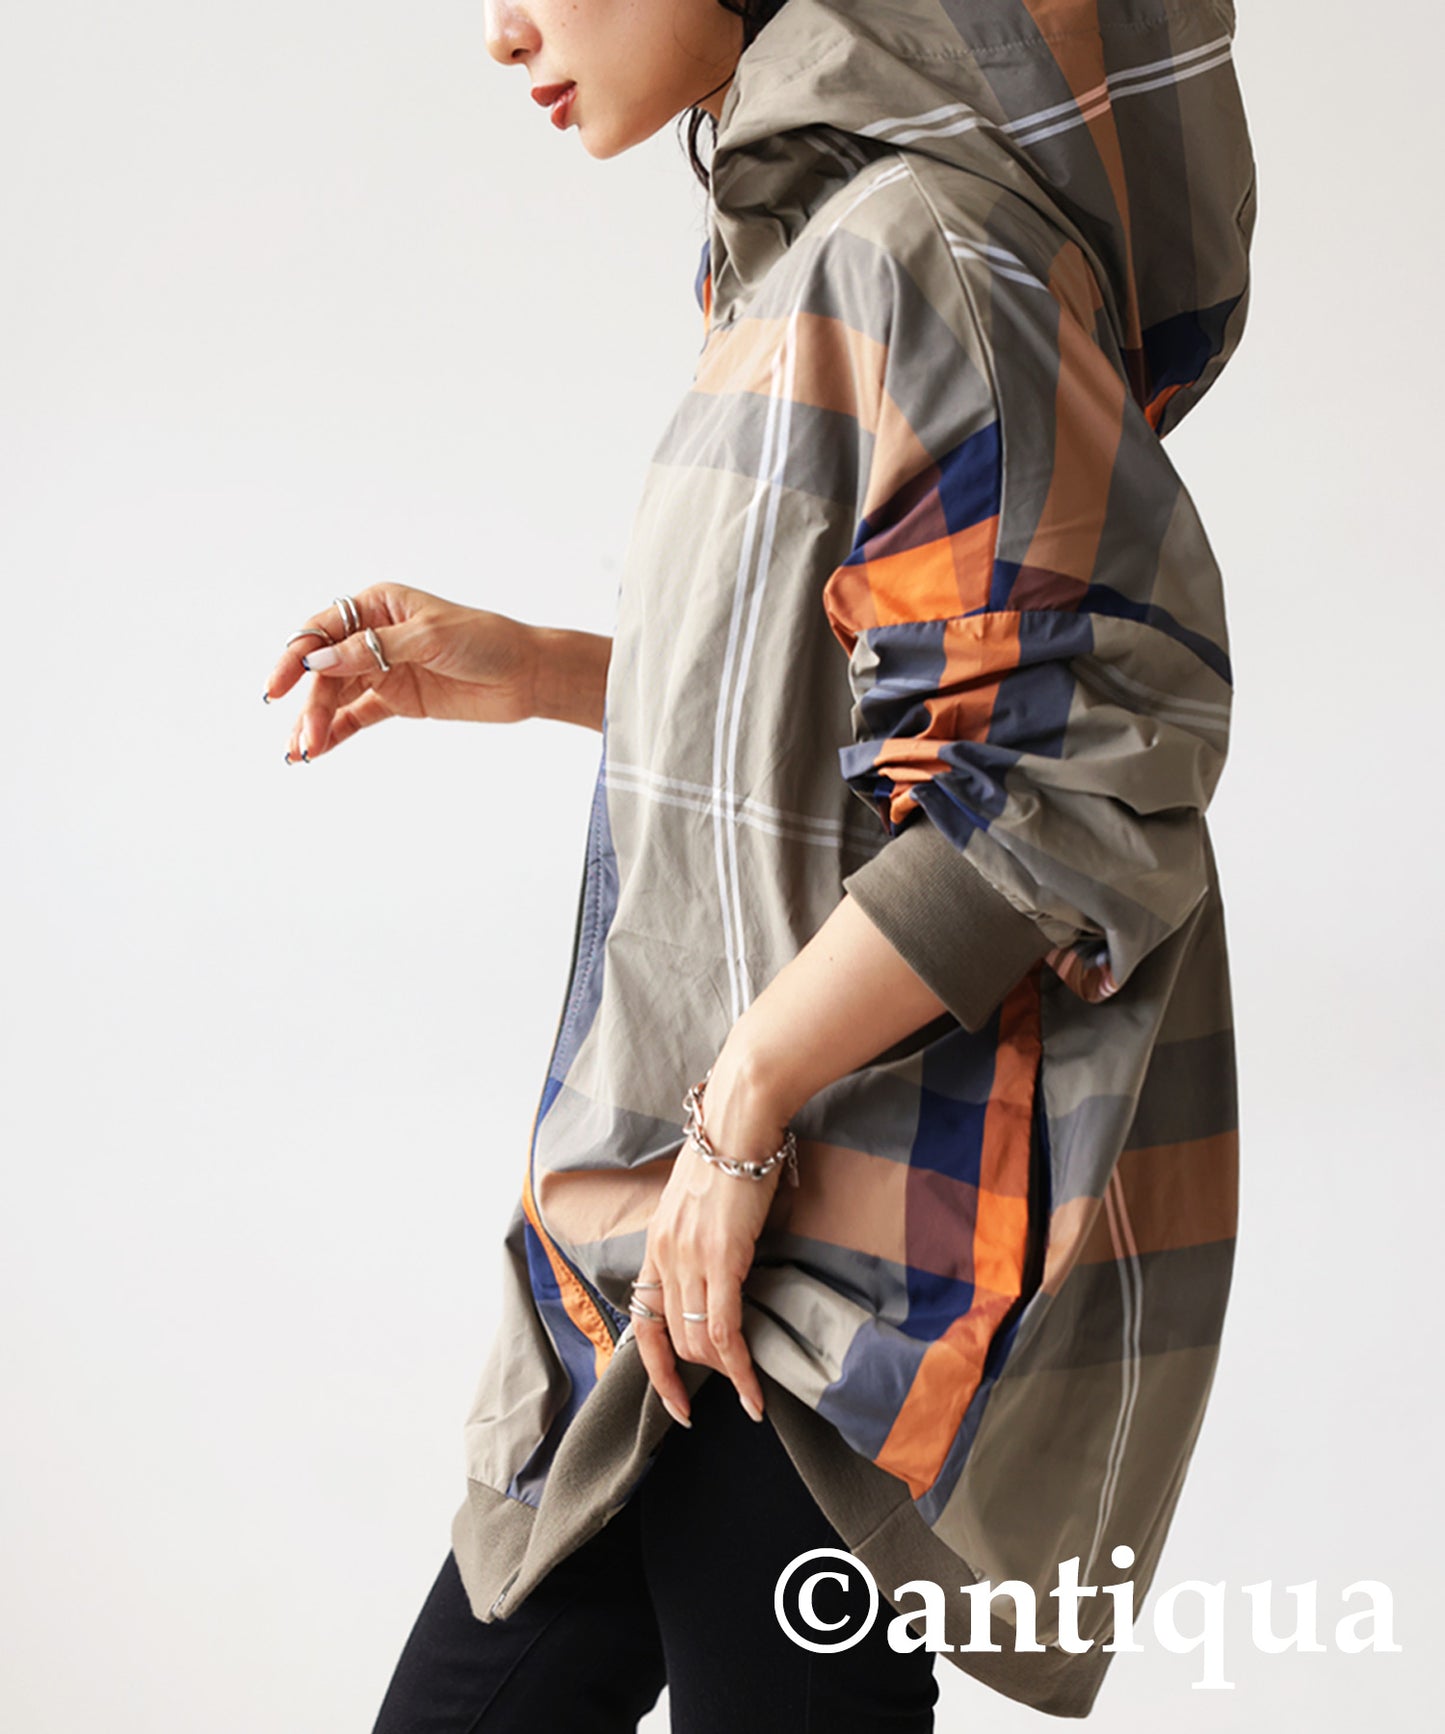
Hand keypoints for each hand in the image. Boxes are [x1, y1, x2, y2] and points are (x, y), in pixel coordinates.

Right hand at [263, 583, 538, 760]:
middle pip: (325, 670)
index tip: (278, 687)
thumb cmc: (486, 641)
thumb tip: (319, 661)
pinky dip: (337, 732)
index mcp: (378, 606)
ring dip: (318, 722)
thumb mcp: (429, 638)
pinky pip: (357, 716)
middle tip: (303, 737)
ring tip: (303, 751)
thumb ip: (374, 650)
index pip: (323, 631)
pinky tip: (317, 750)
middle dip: (311, 703)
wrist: (527, 675)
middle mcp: (374, 636)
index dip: (295, 657)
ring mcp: (384, 670)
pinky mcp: (398, 700)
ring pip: (337, 696)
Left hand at [630, 1046, 790, 1429]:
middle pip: (672, 1340)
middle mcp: (664, 1255)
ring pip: (696, 1342)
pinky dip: (738, 1369)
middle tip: (734, 1387)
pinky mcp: (721, 1258)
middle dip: (702, 1374)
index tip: (675, 1403)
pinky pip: (724, 1330)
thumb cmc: (731, 1151)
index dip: (655, 1371)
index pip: (642, 1322)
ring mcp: (689, 1258)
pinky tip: (753, 1392)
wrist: (740, 1119)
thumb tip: (721, 1266)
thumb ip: (700, 1237)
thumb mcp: (700, 1201)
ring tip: (749, 1390)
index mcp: (656, 1244)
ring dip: (724, 1374)